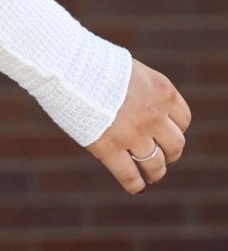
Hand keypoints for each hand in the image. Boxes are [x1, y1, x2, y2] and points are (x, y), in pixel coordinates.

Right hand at [86, 58, 189, 194]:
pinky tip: (136, 187)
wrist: (66, 63)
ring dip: (156, 172)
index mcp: (162, 91)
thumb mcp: (130, 70)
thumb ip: (142, 91)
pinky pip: (130, 176)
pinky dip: (135, 185)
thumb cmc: (91, 63)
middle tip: (162, 157)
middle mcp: (153, 114)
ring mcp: (132, 133)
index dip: (175, 130)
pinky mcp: (109, 148)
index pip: (183, 120)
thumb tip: (140, 107)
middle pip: (175, 145)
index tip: (165, 134)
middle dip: (170, 153)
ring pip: (156, 164)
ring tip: (151, 175)